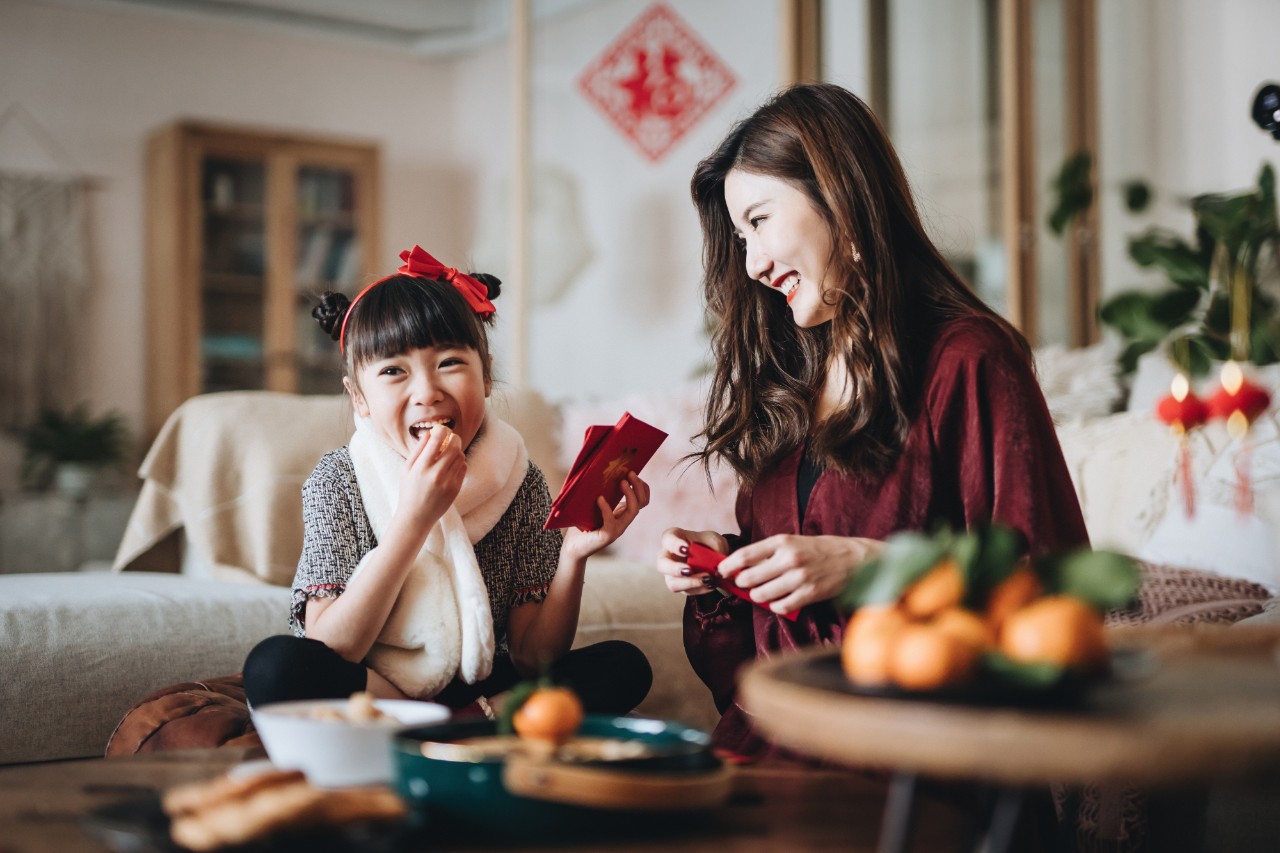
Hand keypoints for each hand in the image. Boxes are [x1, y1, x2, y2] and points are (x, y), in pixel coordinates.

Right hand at [392, 425, 466, 533]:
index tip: (442, 429)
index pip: (436, 441)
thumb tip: (429, 433)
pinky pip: (463, 467)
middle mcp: (436, 473)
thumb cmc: (409, 490)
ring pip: (460, 456)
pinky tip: (451, 465)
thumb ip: (418, 450)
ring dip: (457, 451)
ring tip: (449, 454)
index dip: (442, 431)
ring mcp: (448, 482)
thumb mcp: (407, 468)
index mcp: (421, 467)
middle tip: (451, 438)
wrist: (416, 516)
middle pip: (454, 446)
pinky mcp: (456, 488)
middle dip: (454, 438)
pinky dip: (459, 463)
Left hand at [562, 472, 650, 560]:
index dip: (642, 487)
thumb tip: (600, 471)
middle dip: (638, 486)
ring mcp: (617, 529)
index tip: (633, 473)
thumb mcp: (594, 506)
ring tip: (622, 482)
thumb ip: (602, 494)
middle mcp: (623, 521)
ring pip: (633, 511)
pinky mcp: (607, 536)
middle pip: (641, 503)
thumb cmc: (581, 525)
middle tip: (630, 472)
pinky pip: (611, 521)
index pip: (642, 501)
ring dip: (630, 494)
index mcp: (622, 514)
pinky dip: (606, 508)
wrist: (573, 547)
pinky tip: (599, 499)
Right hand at [656, 527, 729, 596]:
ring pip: (672, 583)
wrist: (715, 557)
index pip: (668, 539)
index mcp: (673, 538)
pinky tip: (711, 584)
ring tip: (707, 579)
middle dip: (674, 569)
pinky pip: (687, 590)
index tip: (686, 549)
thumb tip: (711, 564)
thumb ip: (712, 549)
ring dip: (689, 583)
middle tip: (689, 570)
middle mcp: (668, 556)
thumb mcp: (714, 540)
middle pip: (662, 564)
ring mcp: (671, 573)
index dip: (675, 545)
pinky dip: (700, 588)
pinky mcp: (680, 586)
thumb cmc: (709, 544)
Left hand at [716, 534, 882, 613]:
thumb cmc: (820, 550)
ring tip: (763, 593)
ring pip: (761, 595)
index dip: (728, 566)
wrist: (855, 559)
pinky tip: (780, 600)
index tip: (723, 572)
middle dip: (741, 584)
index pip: (744, 555)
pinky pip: (780, 607)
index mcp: (782, 542)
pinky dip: (776, 606)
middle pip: (748, 578)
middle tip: (743, 585)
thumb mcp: (793, 541)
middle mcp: (789, 559)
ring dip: (757, 597)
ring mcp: (799, 578)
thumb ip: (769, 552)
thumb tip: (740, 566)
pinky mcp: (810, 594)